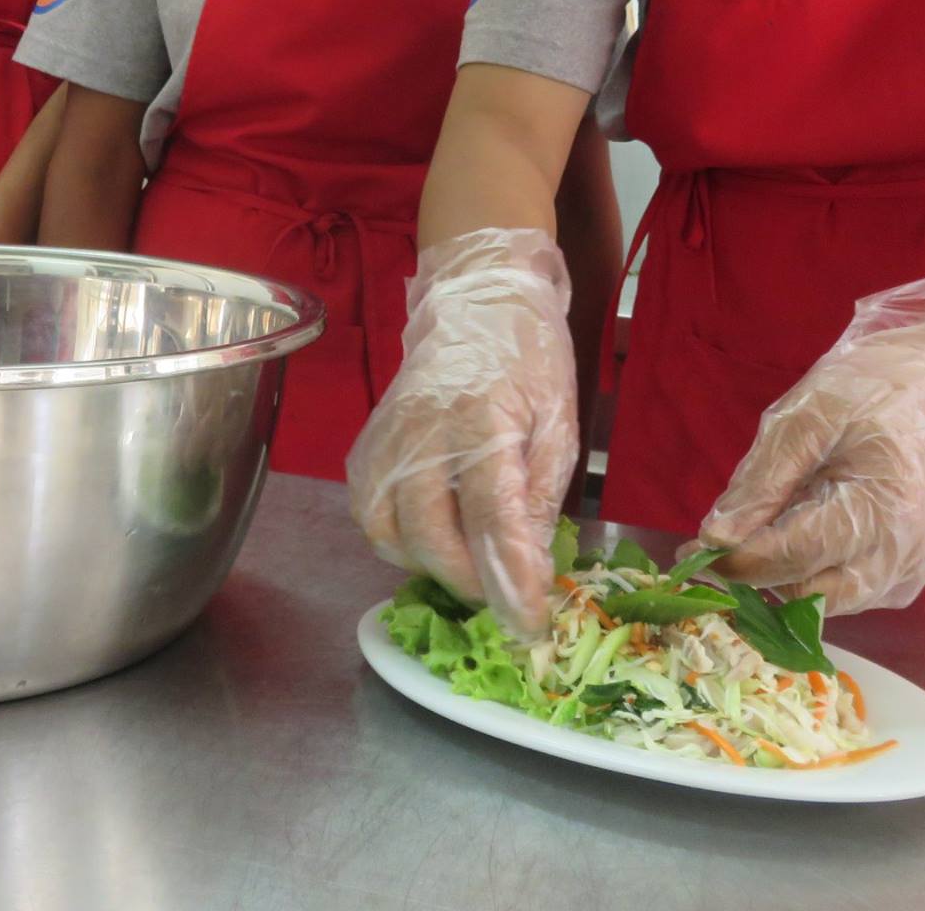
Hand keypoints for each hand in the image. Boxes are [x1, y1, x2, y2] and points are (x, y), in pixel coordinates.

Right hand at [345, 227, 577, 639]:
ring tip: (469, 564)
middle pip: (431, 533)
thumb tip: (527, 570)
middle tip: (505, 595)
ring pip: (388, 532)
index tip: (529, 623)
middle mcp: (423, 430)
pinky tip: (430, 537)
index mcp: (481, 418)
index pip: (491, 517)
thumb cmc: (528, 359)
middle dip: (470, 581)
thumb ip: (538, 496)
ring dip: (429, 564)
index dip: (511, 579)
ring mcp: (386, 437)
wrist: (477, 301)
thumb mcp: (557, 422)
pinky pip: (368, 512)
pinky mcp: (367, 445)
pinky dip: (396, 540)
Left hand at [695, 279, 924, 612]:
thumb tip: (715, 537)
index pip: (795, 555)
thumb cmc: (867, 389)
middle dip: (757, 575)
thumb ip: (761, 482)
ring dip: (783, 577)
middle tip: (716, 546)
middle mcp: (903, 552)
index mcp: (882, 507)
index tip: (691, 552)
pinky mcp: (907, 575)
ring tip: (760, 529)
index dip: (738, 559)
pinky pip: (846, 593)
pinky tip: (801, 532)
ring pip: (826, 602)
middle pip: (810, 594)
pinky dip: (812, 573)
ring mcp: (910, 569)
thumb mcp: (804, 418)